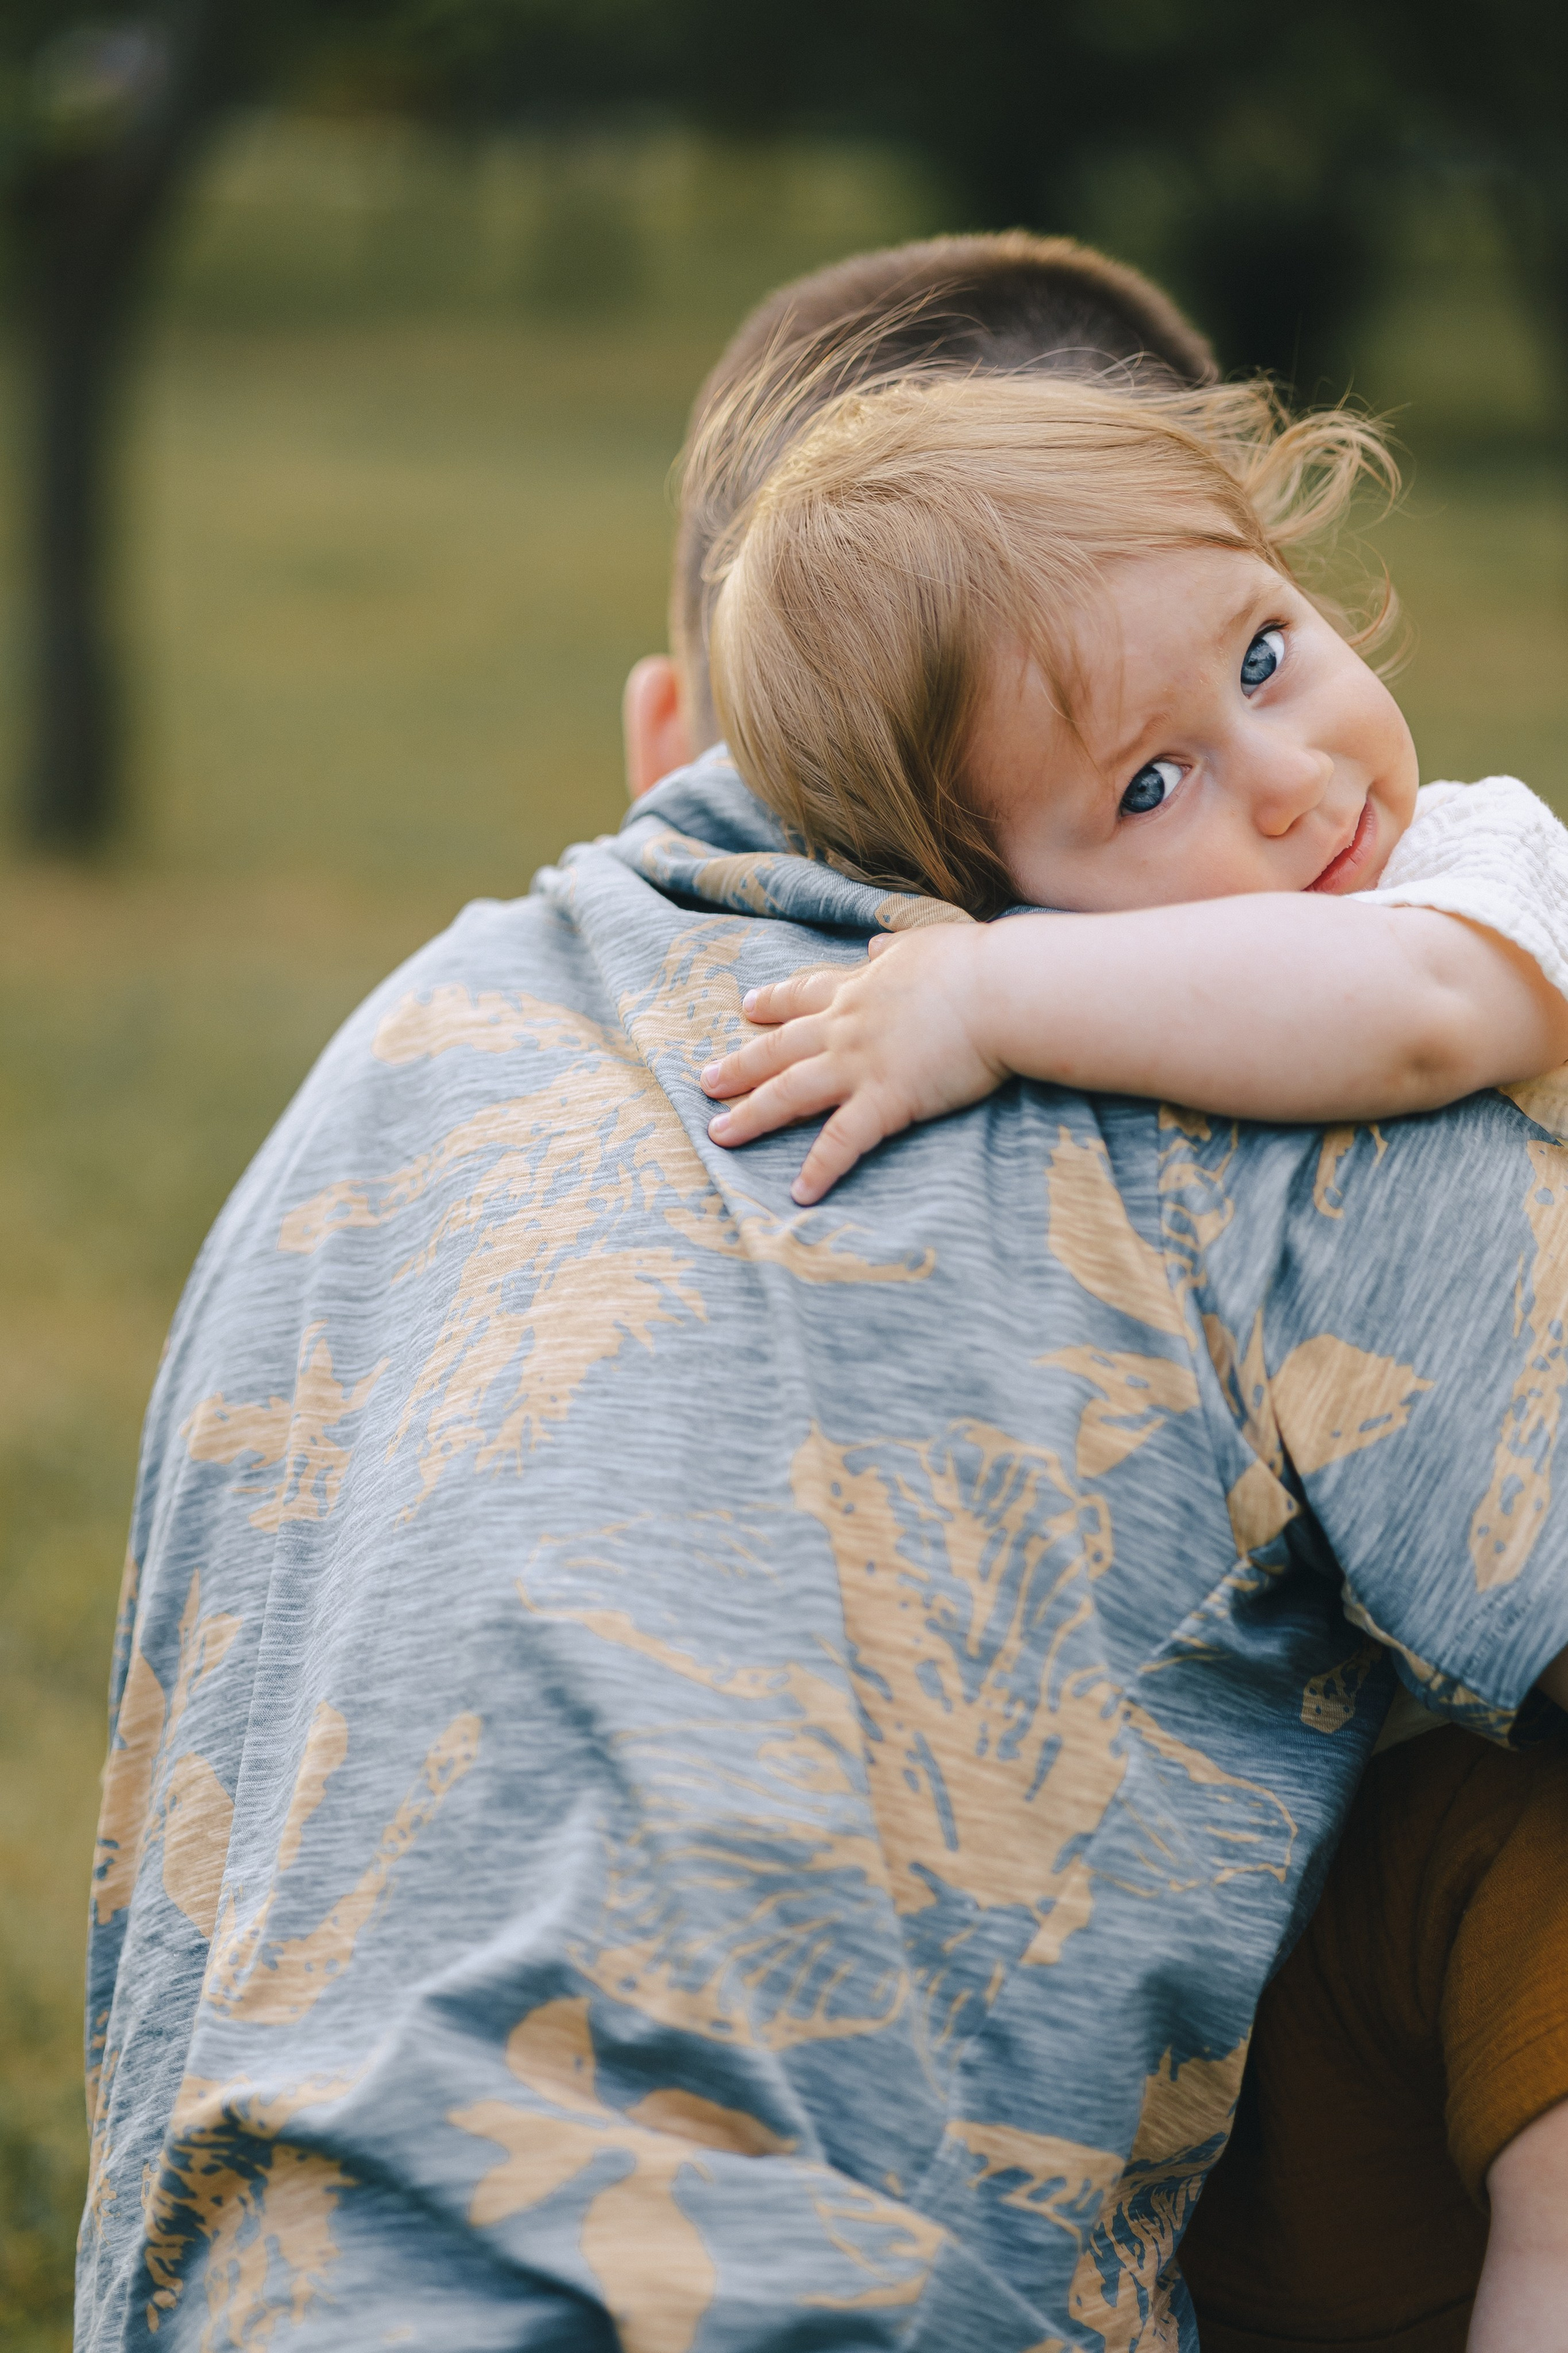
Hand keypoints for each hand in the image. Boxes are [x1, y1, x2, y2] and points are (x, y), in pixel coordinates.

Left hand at [699, 926, 1006, 1201]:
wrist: (1002, 988)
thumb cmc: (976, 963)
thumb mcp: (927, 942)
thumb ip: (896, 947)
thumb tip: (875, 941)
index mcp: (860, 988)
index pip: (805, 994)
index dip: (774, 1001)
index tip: (747, 1007)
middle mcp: (848, 1026)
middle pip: (779, 1048)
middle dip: (739, 1065)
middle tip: (705, 1082)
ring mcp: (861, 1064)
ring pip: (789, 1093)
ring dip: (750, 1116)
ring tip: (718, 1135)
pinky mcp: (886, 1100)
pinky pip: (842, 1141)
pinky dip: (819, 1169)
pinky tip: (798, 1193)